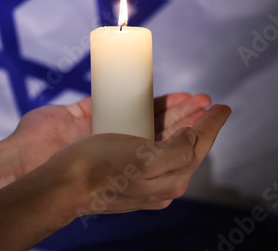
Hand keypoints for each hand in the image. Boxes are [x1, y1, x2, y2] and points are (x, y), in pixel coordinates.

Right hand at [42, 103, 230, 215]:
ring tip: (189, 97)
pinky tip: (150, 100)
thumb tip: (194, 136)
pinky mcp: (106, 139)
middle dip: (194, 117)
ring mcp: (126, 155)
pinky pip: (132, 121)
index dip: (210, 127)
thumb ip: (178, 151)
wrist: (56, 180)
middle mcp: (148, 169)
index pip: (195, 149)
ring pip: (157, 130)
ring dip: (174, 112)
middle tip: (205, 99)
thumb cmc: (100, 172)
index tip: (222, 108)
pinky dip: (144, 109)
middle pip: (178, 138)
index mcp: (163, 180)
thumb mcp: (146, 163)